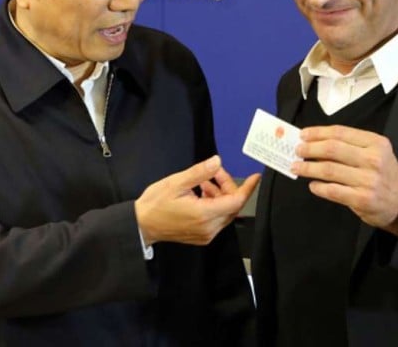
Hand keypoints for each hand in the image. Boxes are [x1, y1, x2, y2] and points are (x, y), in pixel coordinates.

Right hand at [135, 155, 259, 245]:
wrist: (142, 225)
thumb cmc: (155, 203)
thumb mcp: (176, 183)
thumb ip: (199, 172)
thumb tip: (217, 161)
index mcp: (204, 214)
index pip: (236, 202)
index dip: (248, 188)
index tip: (255, 177)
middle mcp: (209, 228)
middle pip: (231, 206)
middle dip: (227, 187)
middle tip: (214, 173)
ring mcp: (206, 234)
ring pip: (225, 213)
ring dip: (220, 195)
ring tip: (203, 182)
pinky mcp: (202, 237)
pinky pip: (217, 220)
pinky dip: (214, 205)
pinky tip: (201, 195)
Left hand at [292, 125, 397, 234]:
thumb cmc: (385, 175)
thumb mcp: (377, 153)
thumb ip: (351, 146)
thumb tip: (315, 141)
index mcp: (376, 143)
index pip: (340, 133)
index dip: (317, 132)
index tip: (303, 134)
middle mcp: (373, 160)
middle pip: (332, 149)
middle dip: (310, 148)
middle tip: (298, 150)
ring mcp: (368, 180)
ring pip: (329, 170)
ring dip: (308, 168)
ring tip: (297, 167)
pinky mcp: (362, 199)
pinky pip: (333, 191)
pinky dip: (318, 187)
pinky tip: (313, 185)